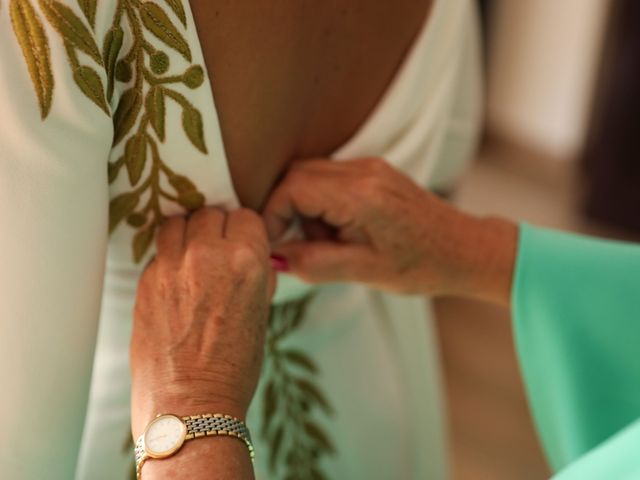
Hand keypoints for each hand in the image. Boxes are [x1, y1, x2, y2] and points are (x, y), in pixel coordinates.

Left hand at [130, 207, 275, 438]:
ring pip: (177, 222)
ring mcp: (171, 266)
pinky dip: (168, 259)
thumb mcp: (261, 315)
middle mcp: (207, 254)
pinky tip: (175, 284)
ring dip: (187, 234)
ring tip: (191, 258)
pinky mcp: (145, 280)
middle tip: (216, 252)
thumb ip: (257, 276)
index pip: (244, 216)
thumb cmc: (234, 367)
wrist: (190, 404)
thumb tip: (252, 256)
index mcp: (246, 260)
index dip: (244, 231)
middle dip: (216, 229)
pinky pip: (159, 252)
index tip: (240, 243)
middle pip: (210, 213)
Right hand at [263, 158, 516, 303]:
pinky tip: (340, 231)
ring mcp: (370, 167)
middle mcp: (364, 170)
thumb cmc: (422, 265)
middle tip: (300, 246)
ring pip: (310, 175)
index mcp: (362, 194)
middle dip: (287, 211)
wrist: (463, 250)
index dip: (273, 215)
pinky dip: (321, 204)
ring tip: (329, 242)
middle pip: (297, 175)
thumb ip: (313, 263)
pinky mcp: (373, 172)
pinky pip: (329, 179)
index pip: (292, 188)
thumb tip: (273, 256)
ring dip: (304, 208)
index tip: (275, 245)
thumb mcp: (364, 272)